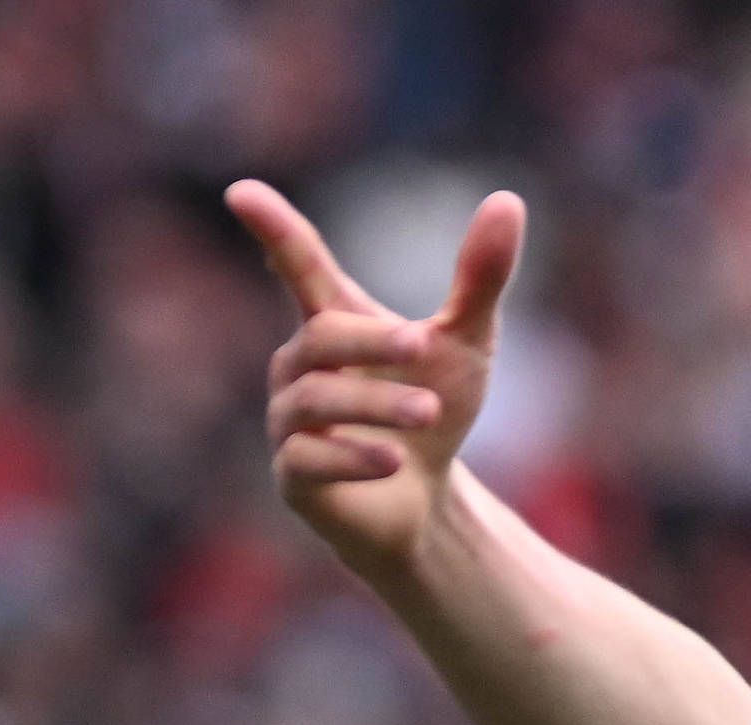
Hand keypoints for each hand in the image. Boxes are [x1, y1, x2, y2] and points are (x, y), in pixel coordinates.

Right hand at [227, 178, 520, 577]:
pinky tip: (393, 460)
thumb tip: (509, 200)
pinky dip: (352, 458)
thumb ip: (480, 278)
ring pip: (316, 399)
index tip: (242, 193)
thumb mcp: (465, 344)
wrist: (426, 505)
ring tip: (430, 411)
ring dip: (377, 403)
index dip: (274, 231)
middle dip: (372, 340)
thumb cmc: (436, 413)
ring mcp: (289, 423)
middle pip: (321, 337)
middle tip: (424, 344)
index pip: (297, 266)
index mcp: (333, 324)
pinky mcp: (294, 478)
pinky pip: (308, 460)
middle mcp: (299, 367)